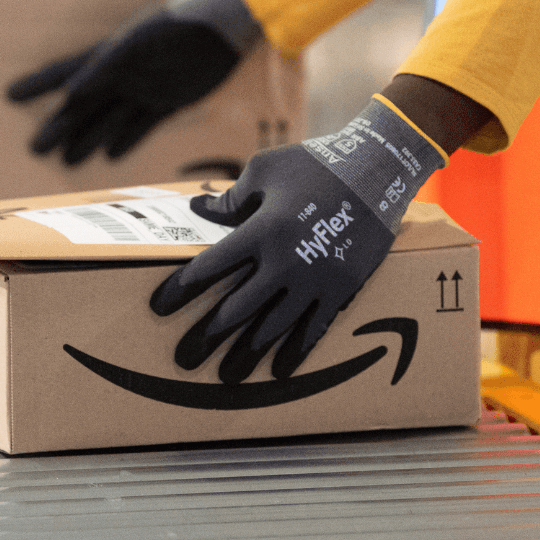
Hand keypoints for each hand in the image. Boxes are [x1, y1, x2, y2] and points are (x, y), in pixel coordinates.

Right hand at [7, 0, 260, 165]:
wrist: (222, 28)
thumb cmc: (177, 26)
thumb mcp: (136, 44)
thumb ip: (104, 67)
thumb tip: (70, 93)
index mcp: (108, 59)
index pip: (64, 74)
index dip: (38, 85)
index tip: (10, 95)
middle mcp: (121, 76)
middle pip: (83, 107)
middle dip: (59, 127)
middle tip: (34, 148)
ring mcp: (144, 90)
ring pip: (108, 121)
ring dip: (87, 139)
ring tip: (66, 159)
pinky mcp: (168, 102)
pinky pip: (141, 126)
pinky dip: (126, 141)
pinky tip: (111, 155)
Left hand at [150, 97, 447, 384]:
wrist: (380, 169)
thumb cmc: (317, 163)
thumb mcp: (265, 169)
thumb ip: (231, 198)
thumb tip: (199, 210)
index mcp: (260, 230)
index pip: (209, 267)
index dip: (180, 289)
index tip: (159, 307)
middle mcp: (284, 262)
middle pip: (236, 308)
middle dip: (207, 336)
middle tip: (185, 358)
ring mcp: (315, 280)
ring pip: (272, 328)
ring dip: (246, 354)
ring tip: (226, 377)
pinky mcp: (342, 289)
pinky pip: (314, 330)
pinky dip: (294, 353)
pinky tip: (276, 372)